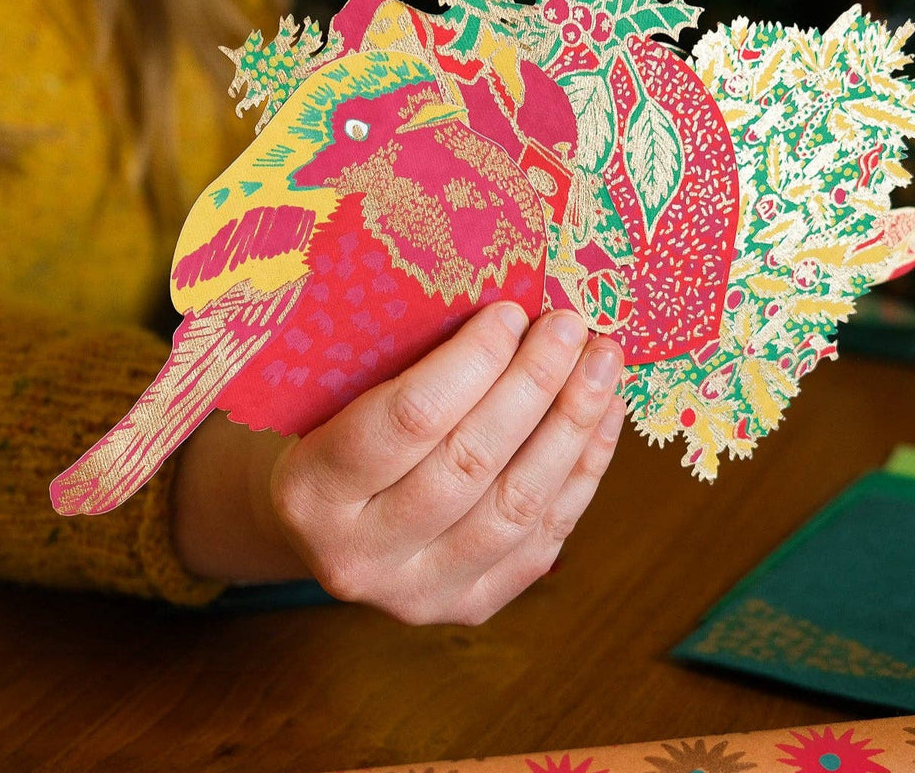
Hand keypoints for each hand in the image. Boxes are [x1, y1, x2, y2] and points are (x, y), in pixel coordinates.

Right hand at [173, 303, 625, 624]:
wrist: (328, 525)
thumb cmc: (335, 432)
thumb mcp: (341, 392)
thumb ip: (407, 362)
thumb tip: (510, 307)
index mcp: (313, 490)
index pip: (408, 420)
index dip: (471, 362)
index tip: (513, 312)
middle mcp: (361, 555)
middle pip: (471, 464)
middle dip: (533, 385)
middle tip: (571, 326)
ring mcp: (419, 593)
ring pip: (518, 506)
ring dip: (572, 426)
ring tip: (602, 364)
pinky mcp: (471, 606)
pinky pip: (545, 537)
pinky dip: (583, 469)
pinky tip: (602, 415)